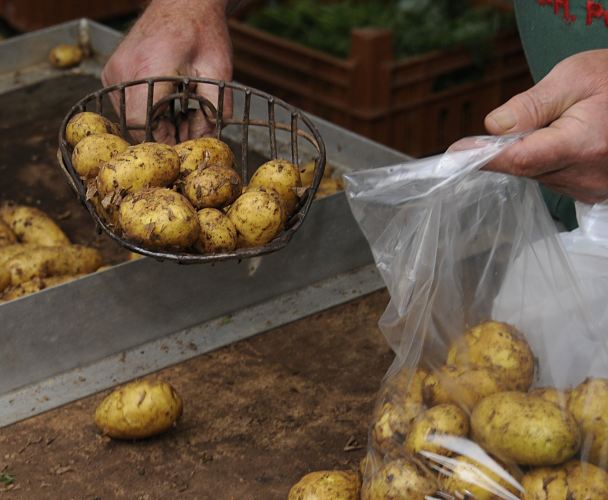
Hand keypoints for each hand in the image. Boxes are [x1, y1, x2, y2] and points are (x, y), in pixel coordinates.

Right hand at [101, 0, 232, 143]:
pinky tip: (171, 106)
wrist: (184, 3)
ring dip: (158, 125)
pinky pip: (127, 106)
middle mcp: (124, 71)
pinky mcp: (113, 73)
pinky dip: (150, 113)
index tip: (184, 149)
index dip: (162, 142)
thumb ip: (213, 108)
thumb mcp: (218, 70)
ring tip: (185, 115)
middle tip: (190, 132)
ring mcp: (115, 72)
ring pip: (130, 118)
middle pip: (135, 125)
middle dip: (164, 136)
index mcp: (149, 68)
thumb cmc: (202, 32)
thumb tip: (205, 140)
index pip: (142, 123)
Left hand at [484, 49, 607, 202]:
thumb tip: (494, 126)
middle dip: (506, 149)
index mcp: (583, 145)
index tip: (456, 154)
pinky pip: (550, 178)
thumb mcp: (575, 78)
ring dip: (528, 153)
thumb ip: (532, 104)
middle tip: (505, 127)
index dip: (485, 157)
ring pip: (535, 175)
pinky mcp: (590, 192)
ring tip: (553, 126)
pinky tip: (558, 141)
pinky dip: (543, 161)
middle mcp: (586, 176)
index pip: (520, 159)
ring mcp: (590, 189)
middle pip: (524, 168)